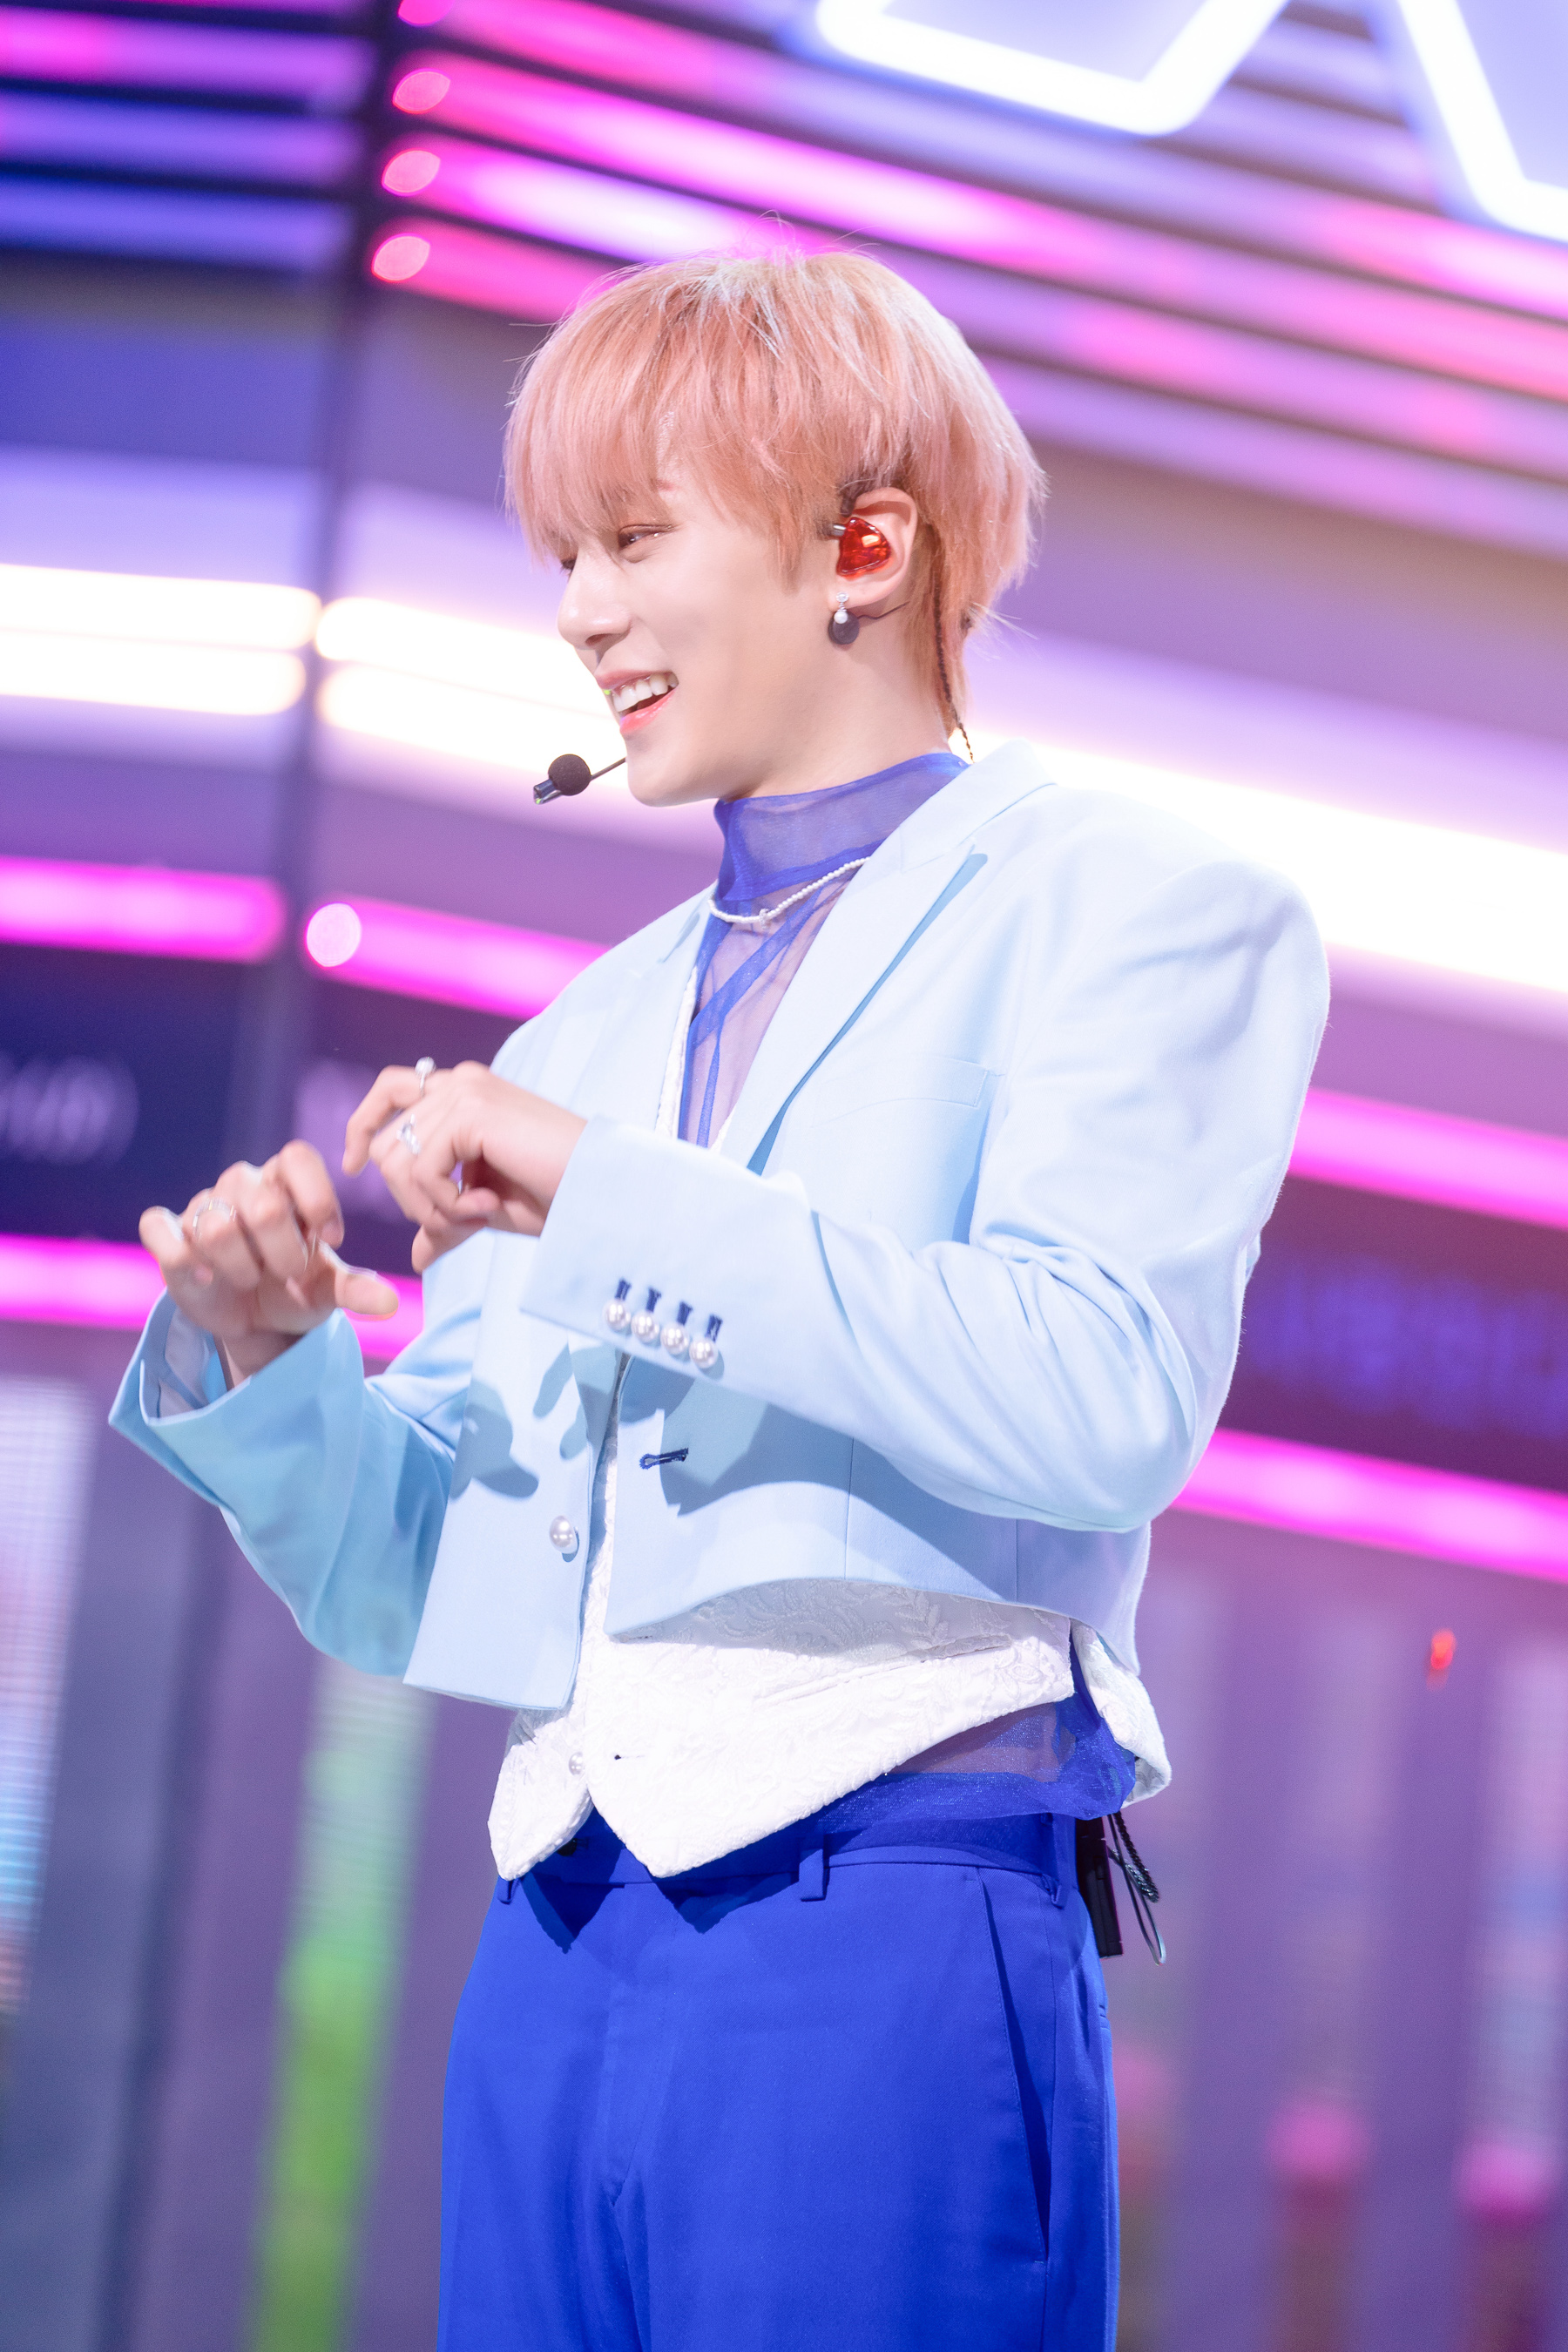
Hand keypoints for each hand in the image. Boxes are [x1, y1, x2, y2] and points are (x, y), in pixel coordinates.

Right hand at [139, 1142, 399, 1381]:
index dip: (315, 1196)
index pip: (297, 1157)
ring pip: (215, 1222)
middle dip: (281, 1251)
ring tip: (250, 1280)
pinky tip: (204, 1277)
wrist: (256, 1322)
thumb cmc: (296, 1289)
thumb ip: (356, 1292)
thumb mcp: (328, 1292)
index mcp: (287, 1184)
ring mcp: (203, 1206)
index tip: (329, 1238)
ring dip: (240, 1265)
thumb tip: (390, 1304)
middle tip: (287, 1274)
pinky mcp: (168, 1233)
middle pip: (261, 1201)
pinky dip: (180, 1255)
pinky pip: (157, 1226)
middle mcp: (243, 1186)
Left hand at [343, 1062, 585, 1272]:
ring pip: (398, 1163)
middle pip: (386, 1143)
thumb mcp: (486, 1209)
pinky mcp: (472, 1112)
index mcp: (464, 1092)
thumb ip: (446, 1219)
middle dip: (409, 1198)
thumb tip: (416, 1254)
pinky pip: (422, 1171)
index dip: (362, 1125)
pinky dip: (445, 1204)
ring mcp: (465, 1092)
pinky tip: (485, 1208)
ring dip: (430, 1207)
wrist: (599, 1191)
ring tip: (477, 1217)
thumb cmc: (555, 1196)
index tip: (350, 1167)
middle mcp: (460, 1082)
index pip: (390, 1090)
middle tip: (460, 1222)